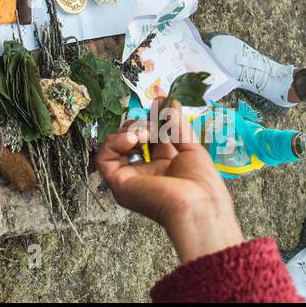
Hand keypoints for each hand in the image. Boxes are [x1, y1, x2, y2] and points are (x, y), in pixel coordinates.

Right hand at [94, 100, 242, 262]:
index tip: (159, 101)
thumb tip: (170, 102)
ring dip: (129, 132)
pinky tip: (133, 139)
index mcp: (163, 167)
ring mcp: (129, 178)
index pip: (150, 137)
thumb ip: (177, 125)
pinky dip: (114, 142)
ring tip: (145, 134)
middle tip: (152, 124)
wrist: (198, 206)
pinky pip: (103, 158)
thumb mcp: (191, 148)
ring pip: (114, 146)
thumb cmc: (202, 184)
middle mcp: (144, 173)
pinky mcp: (118, 183)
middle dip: (139, 124)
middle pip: (130, 139)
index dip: (152, 119)